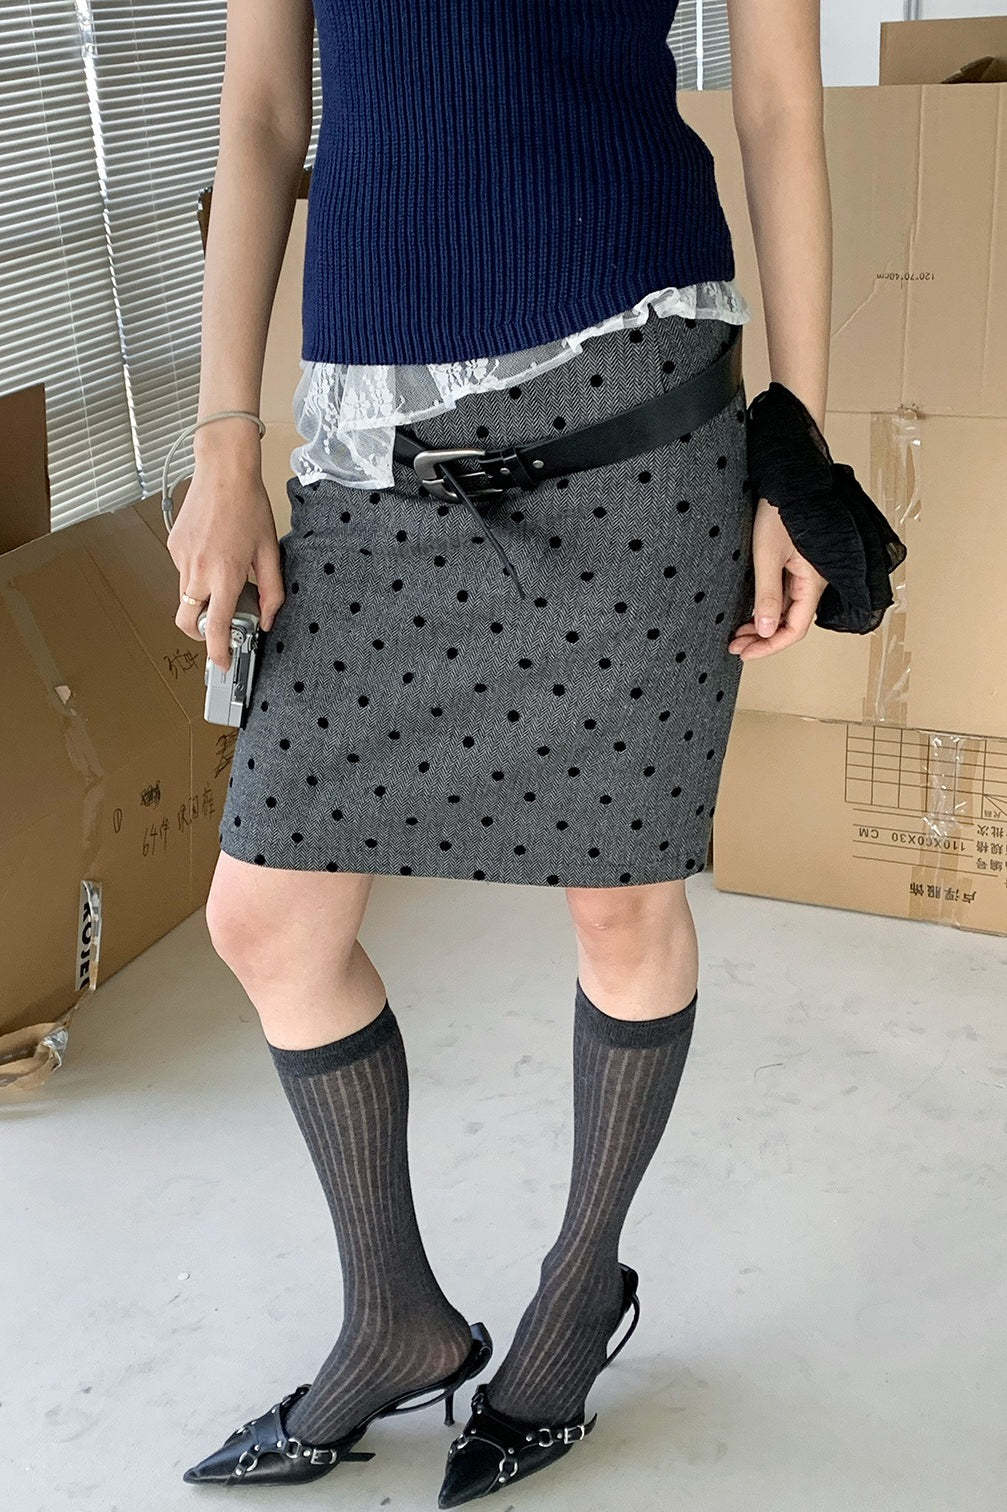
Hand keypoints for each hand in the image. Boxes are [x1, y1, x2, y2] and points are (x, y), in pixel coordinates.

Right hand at [167, 461, 284, 671]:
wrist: (222, 471)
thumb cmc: (249, 506)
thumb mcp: (269, 551)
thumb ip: (272, 591)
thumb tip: (268, 619)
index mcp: (225, 575)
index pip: (215, 628)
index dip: (217, 652)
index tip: (222, 663)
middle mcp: (198, 570)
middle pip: (187, 621)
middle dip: (198, 634)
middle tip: (216, 629)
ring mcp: (181, 558)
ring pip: (185, 595)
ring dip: (202, 596)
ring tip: (224, 569)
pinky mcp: (173, 546)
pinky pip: (183, 571)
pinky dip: (197, 571)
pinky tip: (214, 549)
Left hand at [727, 498, 827, 660]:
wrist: (789, 481)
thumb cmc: (781, 511)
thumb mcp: (768, 555)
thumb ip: (768, 595)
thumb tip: (766, 631)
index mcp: (813, 582)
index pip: (795, 628)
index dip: (770, 646)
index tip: (745, 653)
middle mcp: (812, 582)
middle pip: (790, 623)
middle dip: (763, 638)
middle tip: (735, 645)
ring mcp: (805, 574)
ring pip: (785, 610)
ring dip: (762, 625)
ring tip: (737, 634)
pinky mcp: (795, 565)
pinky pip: (783, 595)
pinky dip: (766, 608)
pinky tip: (748, 614)